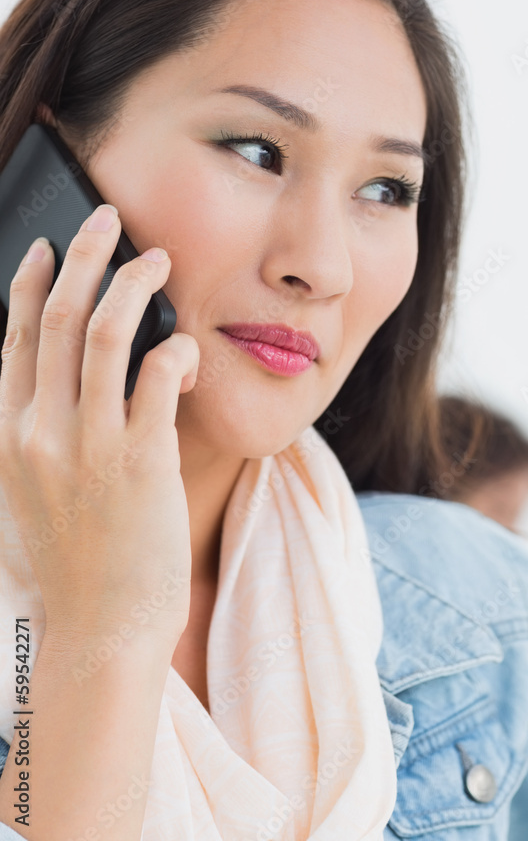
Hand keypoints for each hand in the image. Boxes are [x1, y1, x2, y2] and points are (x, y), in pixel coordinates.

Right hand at [0, 204, 198, 648]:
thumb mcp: (27, 497)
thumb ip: (33, 438)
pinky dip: (176, 350)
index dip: (32, 285)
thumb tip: (52, 389)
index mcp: (9, 436)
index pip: (13, 339)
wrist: (101, 630)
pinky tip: (188, 347)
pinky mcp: (142, 460)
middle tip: (108, 219)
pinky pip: (159, 378)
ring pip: (105, 334)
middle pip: (57, 319)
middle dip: (84, 258)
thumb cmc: (74, 565)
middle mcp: (42, 431)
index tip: (49, 249)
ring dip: (132, 284)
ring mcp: (90, 444)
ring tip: (158, 259)